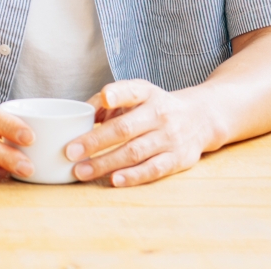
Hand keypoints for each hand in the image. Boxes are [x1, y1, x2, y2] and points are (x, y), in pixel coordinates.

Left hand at [68, 79, 215, 185]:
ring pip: (135, 152)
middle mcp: (159, 114)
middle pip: (125, 129)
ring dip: (106, 163)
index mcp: (146, 93)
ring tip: (81, 171)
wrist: (200, 118)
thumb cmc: (155, 107)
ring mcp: (170, 138)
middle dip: (95, 142)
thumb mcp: (136, 95)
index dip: (118, 94)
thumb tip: (78, 118)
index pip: (132, 91)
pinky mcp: (178, 159)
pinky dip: (133, 176)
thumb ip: (106, 104)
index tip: (105, 98)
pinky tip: (114, 180)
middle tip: (70, 152)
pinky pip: (153, 169)